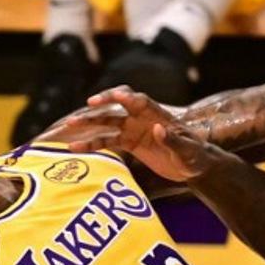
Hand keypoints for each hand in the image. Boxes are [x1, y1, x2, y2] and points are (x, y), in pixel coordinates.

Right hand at [61, 87, 210, 176]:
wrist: (193, 167)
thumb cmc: (194, 155)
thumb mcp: (187, 150)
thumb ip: (173, 140)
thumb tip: (158, 130)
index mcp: (158, 114)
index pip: (140, 101)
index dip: (128, 98)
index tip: (117, 98)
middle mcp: (141, 118)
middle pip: (119, 105)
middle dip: (104, 102)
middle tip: (89, 104)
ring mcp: (133, 129)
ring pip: (107, 123)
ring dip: (90, 123)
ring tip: (70, 125)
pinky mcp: (129, 143)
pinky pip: (106, 142)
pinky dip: (91, 144)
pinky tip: (74, 147)